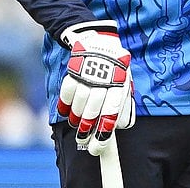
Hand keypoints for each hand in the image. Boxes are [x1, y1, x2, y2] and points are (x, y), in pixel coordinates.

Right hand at [56, 21, 135, 155]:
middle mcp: (104, 78)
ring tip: (76, 124)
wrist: (100, 42)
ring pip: (80, 102)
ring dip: (76, 117)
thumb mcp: (124, 82)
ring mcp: (88, 74)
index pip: (112, 111)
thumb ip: (122, 104)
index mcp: (120, 83)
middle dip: (87, 128)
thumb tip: (117, 127)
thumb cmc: (115, 70)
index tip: (97, 146)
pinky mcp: (73, 70)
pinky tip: (66, 111)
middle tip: (83, 139)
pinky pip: (67, 93)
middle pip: (94, 109)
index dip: (104, 131)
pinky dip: (65, 105)